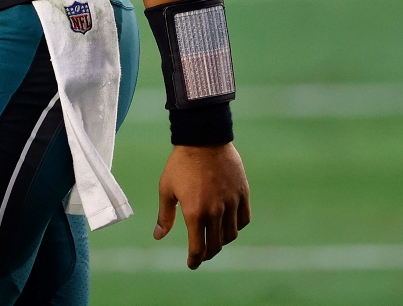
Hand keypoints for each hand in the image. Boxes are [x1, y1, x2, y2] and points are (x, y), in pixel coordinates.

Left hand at [153, 143, 249, 268]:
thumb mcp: (166, 188)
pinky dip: (236, 226)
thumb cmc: (180, 163)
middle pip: (216, 245)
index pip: (198, 247)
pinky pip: (243, 219)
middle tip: (202, 254)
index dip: (195, 260)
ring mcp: (231, 203)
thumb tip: (158, 236)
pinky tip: (228, 224)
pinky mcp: (242, 193)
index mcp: (195, 213)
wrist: (203, 138)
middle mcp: (216, 211)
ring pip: (231, 234)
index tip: (192, 264)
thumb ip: (165, 215)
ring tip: (215, 239)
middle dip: (208, 253)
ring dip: (222, 241)